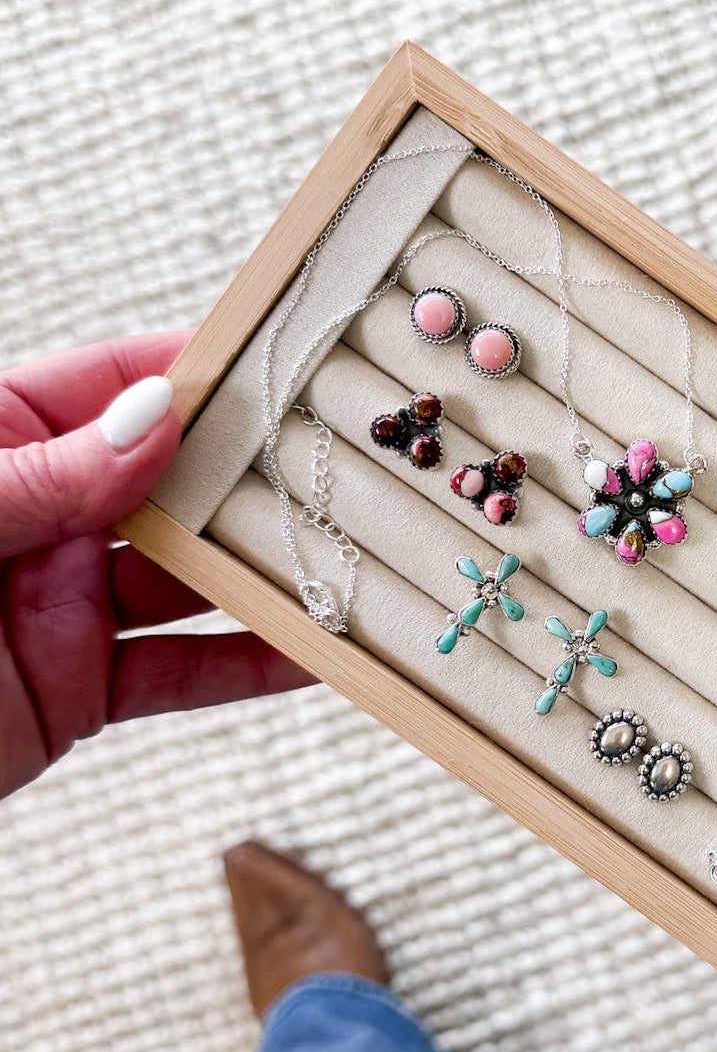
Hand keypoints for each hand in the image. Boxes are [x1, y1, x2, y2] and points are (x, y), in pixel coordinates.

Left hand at [1, 332, 313, 800]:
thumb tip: (158, 418)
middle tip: (342, 465)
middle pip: (169, 481)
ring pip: (186, 579)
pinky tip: (310, 651)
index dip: (201, 370)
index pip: (114, 385)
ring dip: (265, 572)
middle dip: (252, 474)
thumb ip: (46, 472)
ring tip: (345, 556)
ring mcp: (57, 602)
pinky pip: (176, 674)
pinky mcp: (72, 688)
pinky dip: (247, 667)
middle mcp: (36, 514)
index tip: (285, 362)